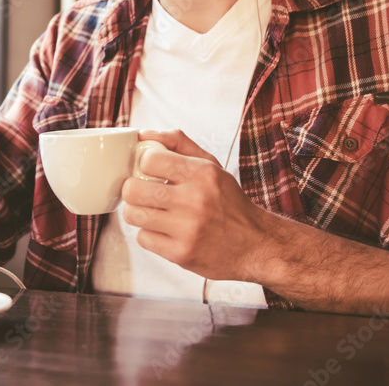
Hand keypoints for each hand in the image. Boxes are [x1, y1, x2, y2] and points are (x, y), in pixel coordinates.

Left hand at [120, 129, 271, 281]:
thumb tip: (144, 135)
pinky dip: (149, 234)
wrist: (256, 245)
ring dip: (138, 212)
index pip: (150, 159)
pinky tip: (163, 230)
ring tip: (151, 211)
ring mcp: (187, 229)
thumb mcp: (211, 165)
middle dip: (133, 189)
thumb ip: (178, 143)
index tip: (149, 170)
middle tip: (143, 192)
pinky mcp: (181, 254)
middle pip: (133, 189)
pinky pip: (142, 239)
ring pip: (132, 215)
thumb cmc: (229, 203)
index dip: (144, 164)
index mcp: (202, 174)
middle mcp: (195, 200)